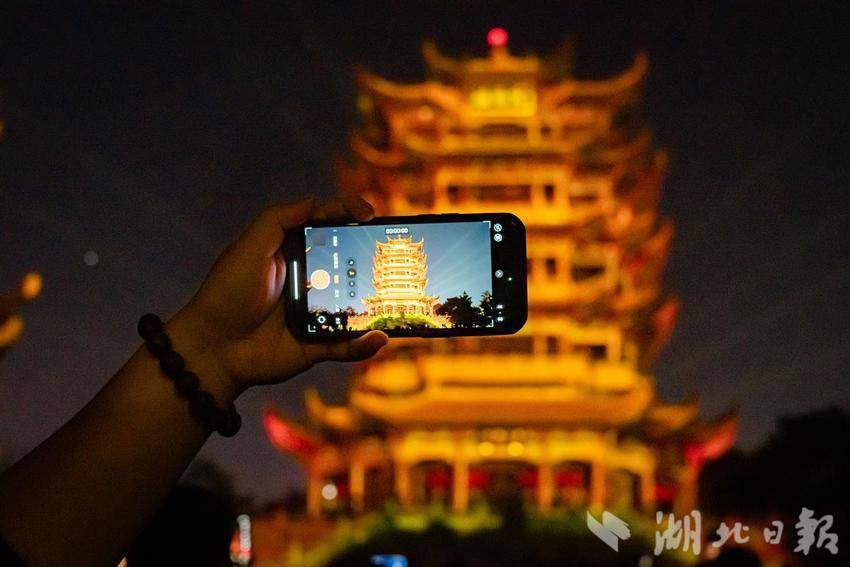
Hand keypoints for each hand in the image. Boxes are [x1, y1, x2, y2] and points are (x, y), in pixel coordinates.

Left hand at [167, 195, 387, 397]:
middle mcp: (308, 281)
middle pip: (348, 263)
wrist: (213, 347)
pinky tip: (379, 336)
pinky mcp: (317, 345)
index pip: (326, 226)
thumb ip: (278, 219)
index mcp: (292, 253)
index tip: (368, 212)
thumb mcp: (249, 247)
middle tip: (390, 251)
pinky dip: (364, 343)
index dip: (347, 214)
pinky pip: (347, 344)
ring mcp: (315, 313)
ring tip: (395, 294)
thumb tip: (314, 200)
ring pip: (354, 304)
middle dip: (371, 256)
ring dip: (376, 300)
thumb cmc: (227, 293)